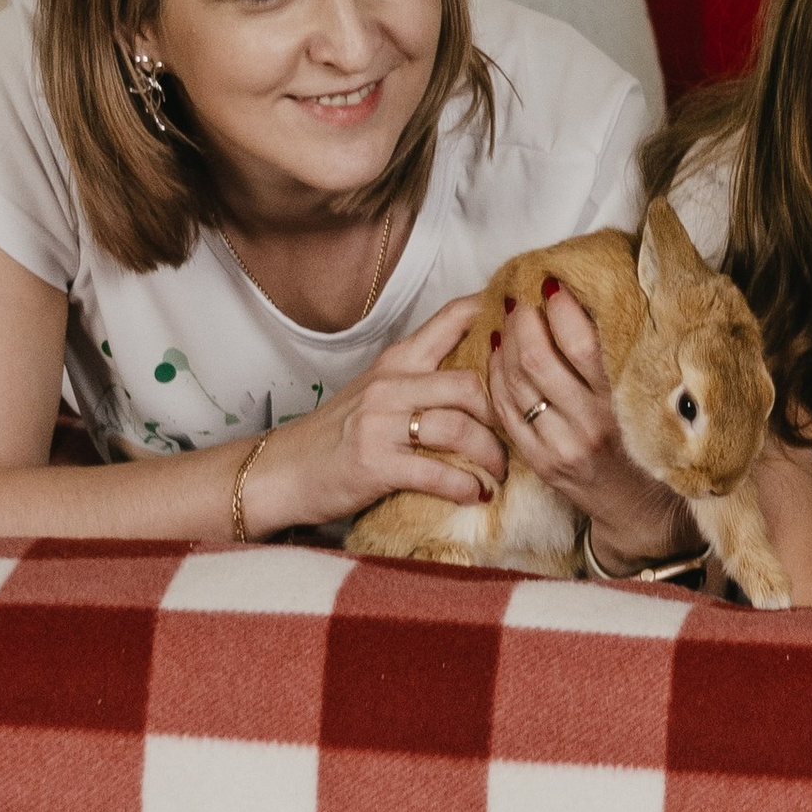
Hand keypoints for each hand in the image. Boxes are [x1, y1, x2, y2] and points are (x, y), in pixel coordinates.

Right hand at [253, 300, 503, 526]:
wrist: (285, 469)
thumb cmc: (338, 433)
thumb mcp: (378, 390)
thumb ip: (422, 375)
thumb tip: (483, 374)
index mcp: (396, 360)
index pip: (451, 320)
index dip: (493, 317)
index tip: (527, 329)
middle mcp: (391, 384)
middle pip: (469, 383)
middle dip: (504, 412)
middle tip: (518, 434)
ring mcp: (381, 424)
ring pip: (459, 427)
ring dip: (491, 455)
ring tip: (500, 471)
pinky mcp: (376, 464)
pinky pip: (437, 473)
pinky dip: (465, 486)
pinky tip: (476, 495)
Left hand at [488, 283, 683, 570]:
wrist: (644, 509)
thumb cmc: (658, 442)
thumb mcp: (656, 396)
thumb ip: (636, 353)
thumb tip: (611, 295)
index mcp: (625, 402)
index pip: (580, 343)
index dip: (561, 308)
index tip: (555, 285)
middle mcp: (592, 425)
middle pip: (539, 359)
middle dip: (525, 320)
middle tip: (525, 298)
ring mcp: (562, 447)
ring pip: (516, 383)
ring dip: (507, 343)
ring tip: (511, 320)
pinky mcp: (542, 463)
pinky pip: (507, 412)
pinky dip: (497, 377)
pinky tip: (499, 355)